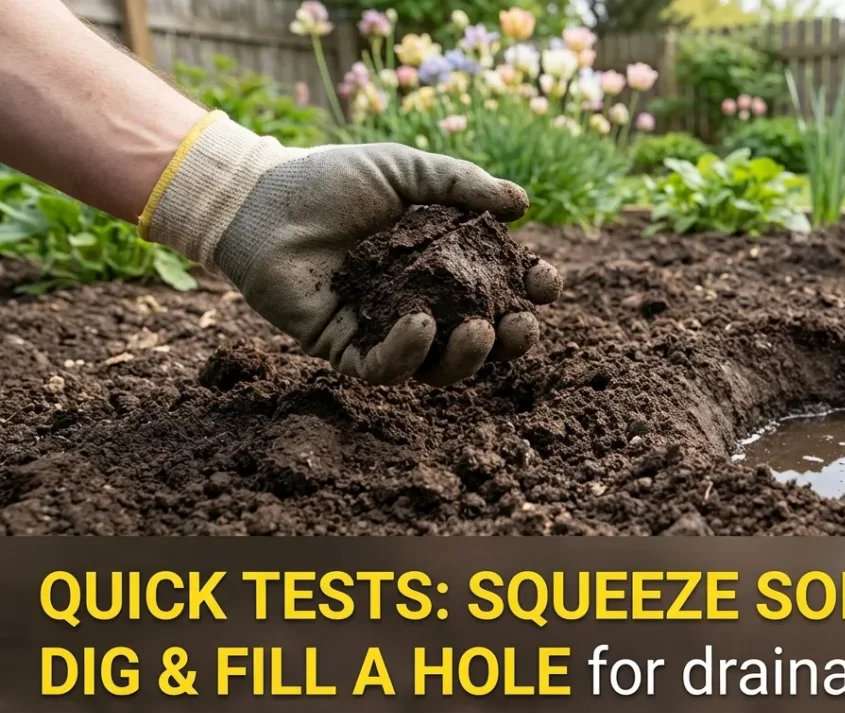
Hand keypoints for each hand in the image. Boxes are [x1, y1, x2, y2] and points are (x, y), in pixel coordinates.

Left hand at [138, 112, 561, 385]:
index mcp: (446, 264)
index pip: (502, 288)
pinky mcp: (344, 349)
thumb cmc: (332, 180)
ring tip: (478, 330)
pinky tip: (419, 323)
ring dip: (468, 356)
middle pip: (483, 340)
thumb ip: (462, 185)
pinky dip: (406, 352)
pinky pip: (384, 370)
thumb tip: (521, 205)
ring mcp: (385, 330)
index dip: (532, 290)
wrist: (261, 199)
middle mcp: (423, 302)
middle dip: (513, 339)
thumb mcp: (405, 170)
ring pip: (440, 367)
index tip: (543, 279)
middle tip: (520, 323)